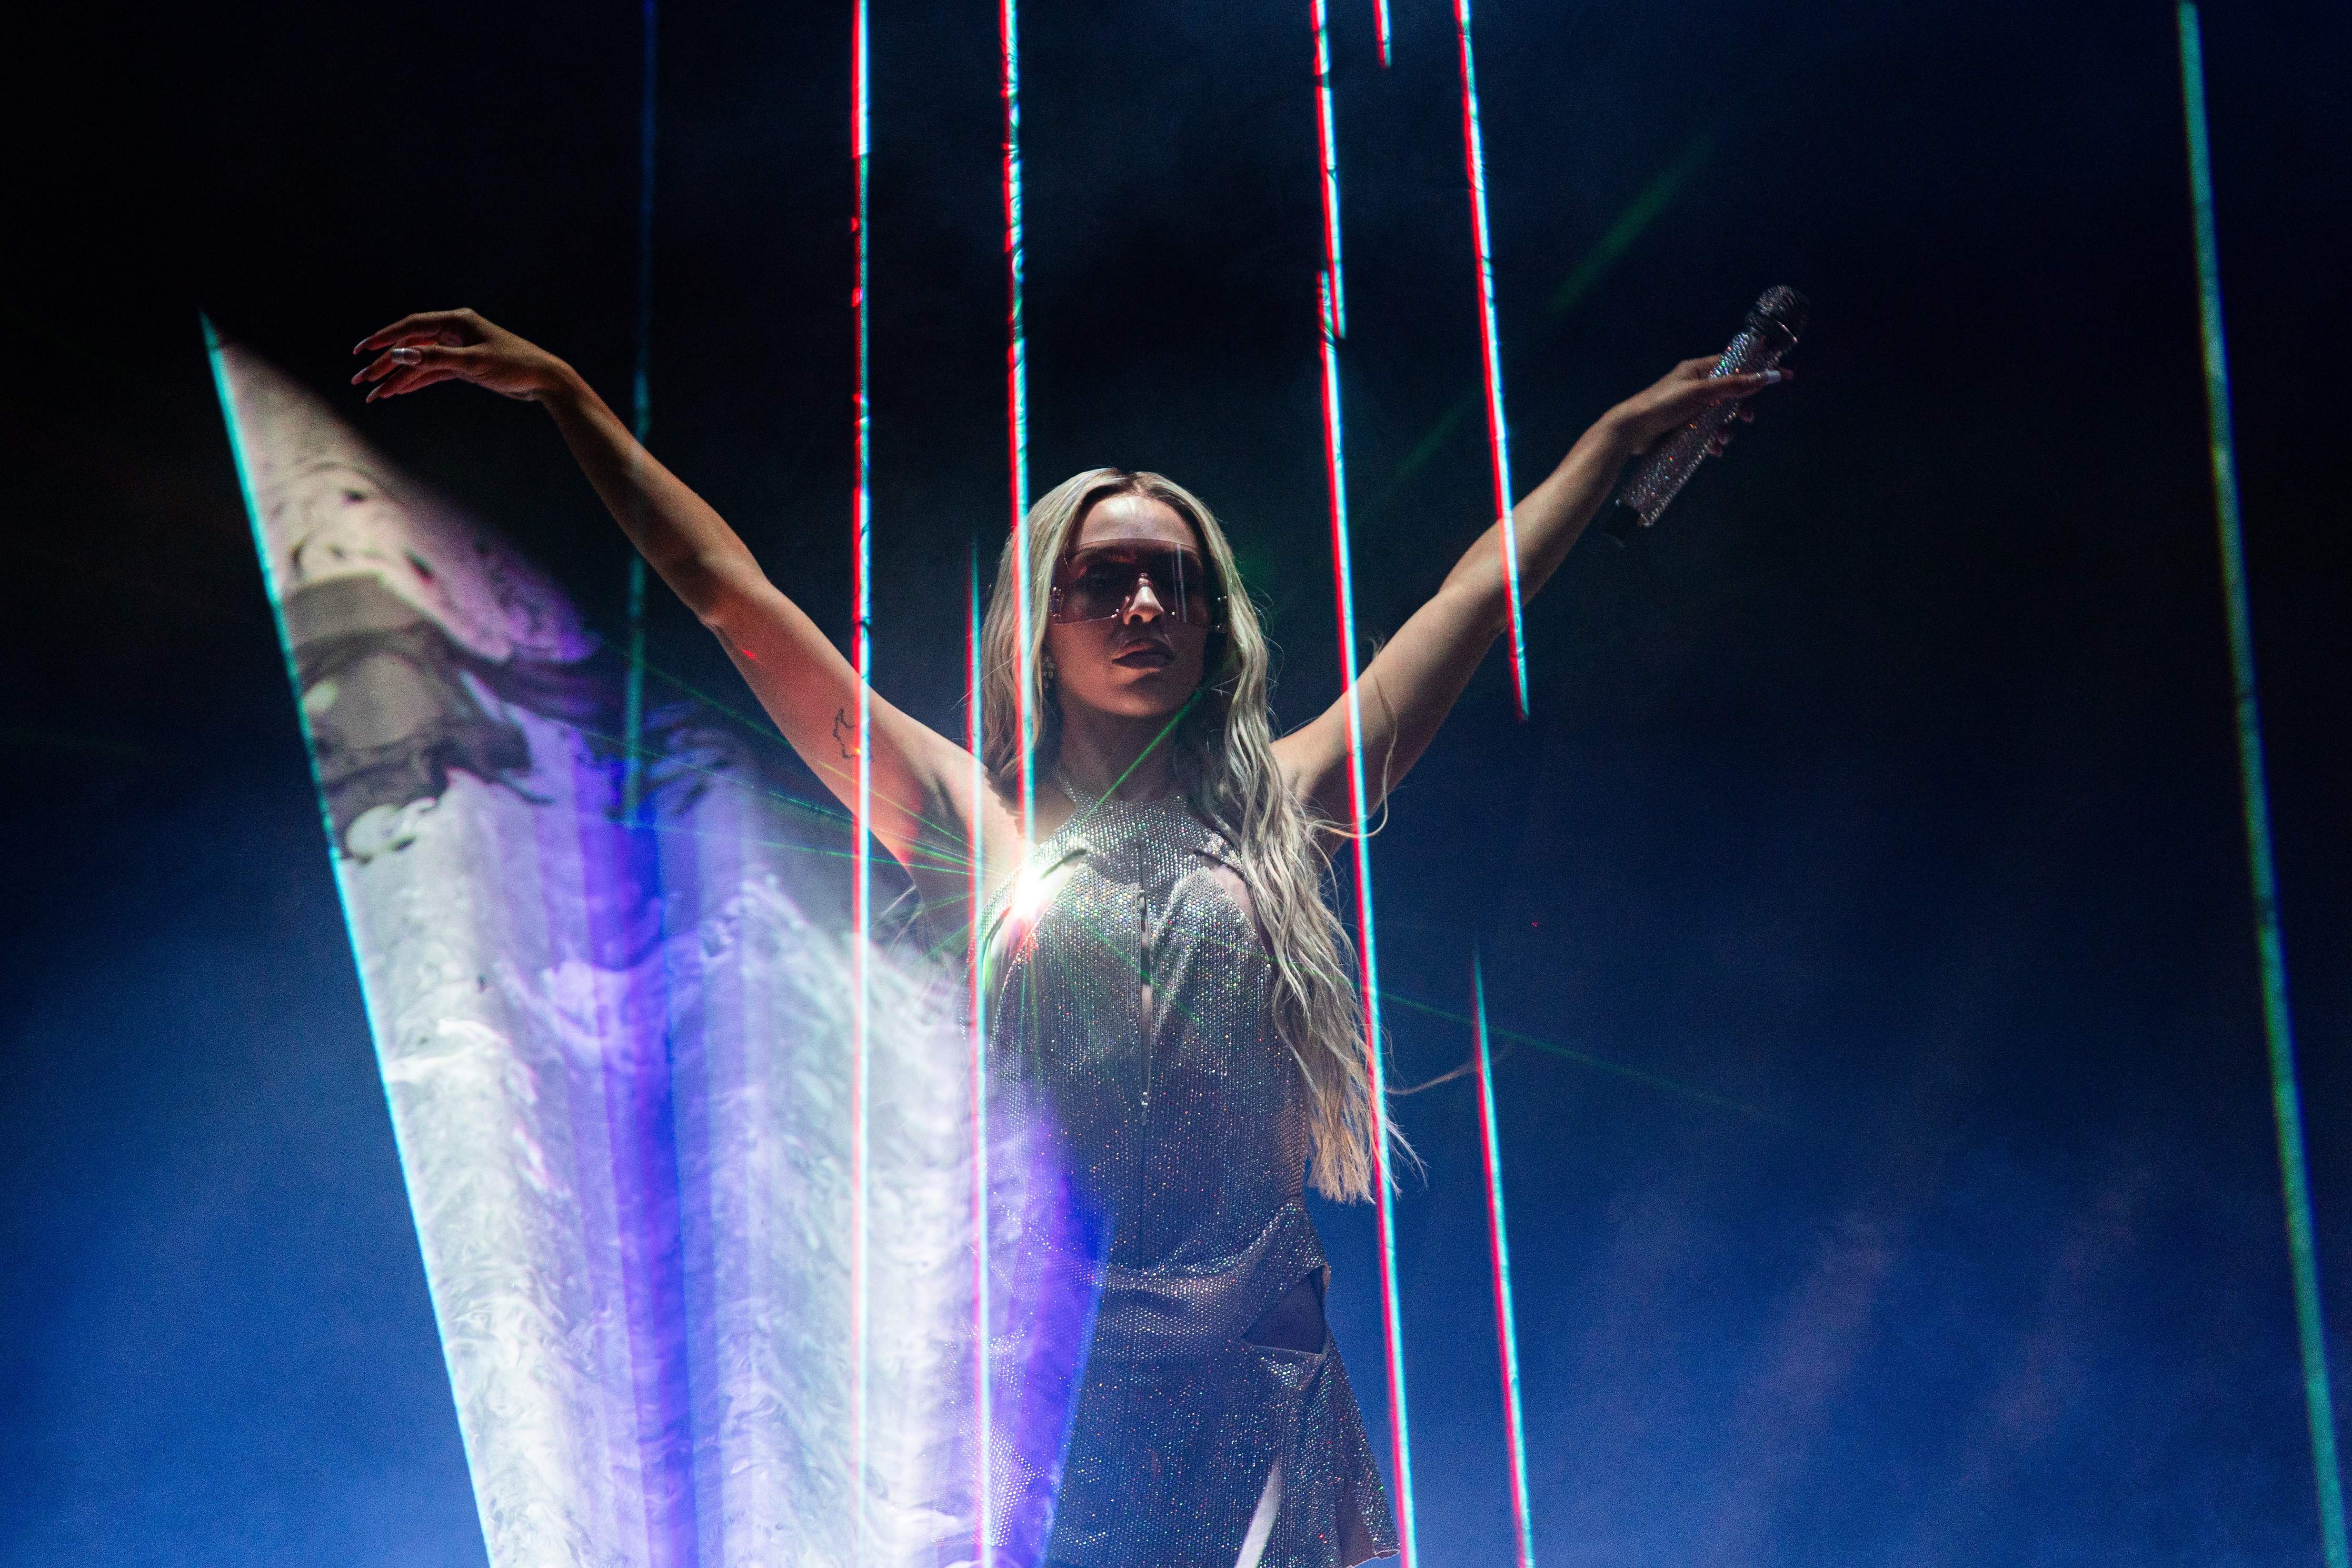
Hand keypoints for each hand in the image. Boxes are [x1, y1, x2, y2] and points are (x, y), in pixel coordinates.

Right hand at [351, 308, 571, 402]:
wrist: (544, 379)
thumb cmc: (514, 365)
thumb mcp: (474, 362)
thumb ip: (436, 358)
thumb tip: (401, 353)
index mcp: (455, 321)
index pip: (410, 326)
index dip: (383, 338)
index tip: (361, 351)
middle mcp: (453, 332)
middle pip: (411, 346)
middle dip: (384, 364)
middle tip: (361, 381)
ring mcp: (457, 349)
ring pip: (420, 363)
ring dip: (398, 378)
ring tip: (375, 395)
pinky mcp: (464, 366)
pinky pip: (433, 373)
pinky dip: (416, 382)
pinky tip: (397, 392)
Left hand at [1603, 356, 1790, 457]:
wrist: (1629, 431)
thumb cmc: (1662, 405)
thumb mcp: (1700, 393)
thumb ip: (1733, 386)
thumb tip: (1766, 377)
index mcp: (1696, 369)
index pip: (1734, 364)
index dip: (1757, 371)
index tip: (1780, 377)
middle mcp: (1694, 385)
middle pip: (1730, 393)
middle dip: (1740, 408)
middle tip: (1747, 419)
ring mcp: (1688, 406)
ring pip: (1719, 415)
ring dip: (1725, 428)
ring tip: (1721, 441)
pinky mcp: (1682, 426)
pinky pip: (1706, 430)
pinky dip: (1712, 439)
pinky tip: (1712, 450)